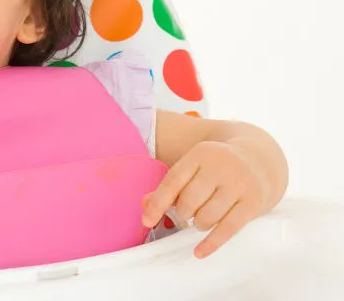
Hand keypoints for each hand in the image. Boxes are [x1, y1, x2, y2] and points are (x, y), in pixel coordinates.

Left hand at [142, 140, 269, 258]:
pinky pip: (228, 228)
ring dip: (198, 224)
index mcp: (201, 153)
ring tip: (202, 219)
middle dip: (183, 213)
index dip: (157, 203)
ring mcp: (240, 183)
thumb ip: (170, 185)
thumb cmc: (218, 167)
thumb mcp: (195, 167)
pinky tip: (199, 252)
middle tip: (186, 214)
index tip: (146, 221)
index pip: (173, 181)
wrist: (260, 160)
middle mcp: (221, 166)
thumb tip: (145, 205)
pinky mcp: (254, 201)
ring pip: (207, 216)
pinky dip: (211, 243)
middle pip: (189, 201)